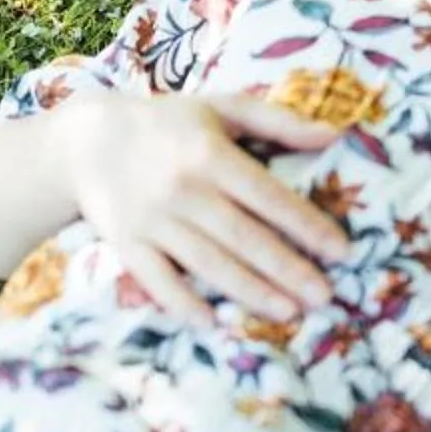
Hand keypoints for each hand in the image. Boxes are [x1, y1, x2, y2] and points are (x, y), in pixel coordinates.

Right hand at [54, 90, 354, 323]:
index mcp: (210, 154)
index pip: (268, 197)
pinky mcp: (126, 244)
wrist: (88, 142)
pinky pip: (157, 279)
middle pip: (243, 237)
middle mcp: (182, 189)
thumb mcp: (223, 108)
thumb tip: (337, 134)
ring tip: (288, 313)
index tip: (342, 252)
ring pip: (207, 263)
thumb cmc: (169, 123)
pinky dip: (182, 303)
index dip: (307, 226)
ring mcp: (152, 220)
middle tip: (325, 298)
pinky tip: (213, 324)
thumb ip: (279, 122)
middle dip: (287, 269)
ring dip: (249, 291)